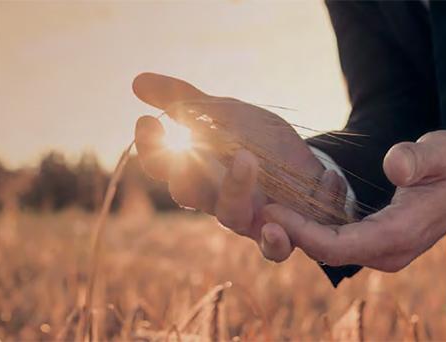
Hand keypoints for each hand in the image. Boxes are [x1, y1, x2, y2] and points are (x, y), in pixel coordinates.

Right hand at [133, 72, 345, 261]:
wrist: (307, 163)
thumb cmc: (258, 141)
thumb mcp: (226, 114)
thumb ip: (186, 101)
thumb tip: (137, 81)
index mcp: (199, 170)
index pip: (163, 164)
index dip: (150, 147)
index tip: (146, 121)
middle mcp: (217, 198)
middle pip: (188, 193)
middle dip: (183, 170)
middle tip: (188, 146)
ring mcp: (248, 217)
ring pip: (230, 216)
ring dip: (234, 189)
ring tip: (246, 159)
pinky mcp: (281, 232)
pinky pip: (273, 249)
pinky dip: (273, 242)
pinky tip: (276, 225)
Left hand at [263, 130, 445, 270]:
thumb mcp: (443, 151)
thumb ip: (420, 159)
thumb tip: (395, 166)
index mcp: (399, 234)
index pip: (339, 245)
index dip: (302, 231)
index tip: (269, 209)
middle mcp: (387, 252)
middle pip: (327, 252)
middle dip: (290, 233)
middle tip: (255, 206)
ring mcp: (380, 250)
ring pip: (328, 249)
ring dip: (298, 231)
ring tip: (264, 205)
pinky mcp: (374, 242)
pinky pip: (336, 240)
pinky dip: (312, 227)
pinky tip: (291, 206)